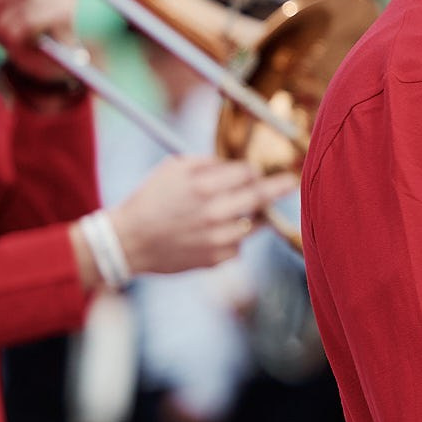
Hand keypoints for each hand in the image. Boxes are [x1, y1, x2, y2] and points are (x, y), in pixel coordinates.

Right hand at [107, 155, 292, 275]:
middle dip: (280, 187)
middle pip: (260, 197)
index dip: (252, 170)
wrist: (128, 242)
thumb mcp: (173, 169)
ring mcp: (217, 238)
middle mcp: (214, 212)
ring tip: (246, 211)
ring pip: (254, 224)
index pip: (247, 173)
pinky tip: (215, 233)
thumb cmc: (150, 200)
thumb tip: (235, 164)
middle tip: (293, 181)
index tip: (255, 172)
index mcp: (203, 186)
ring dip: (255, 216)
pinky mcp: (216, 259)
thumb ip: (207, 163)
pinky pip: (238, 245)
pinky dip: (233, 238)